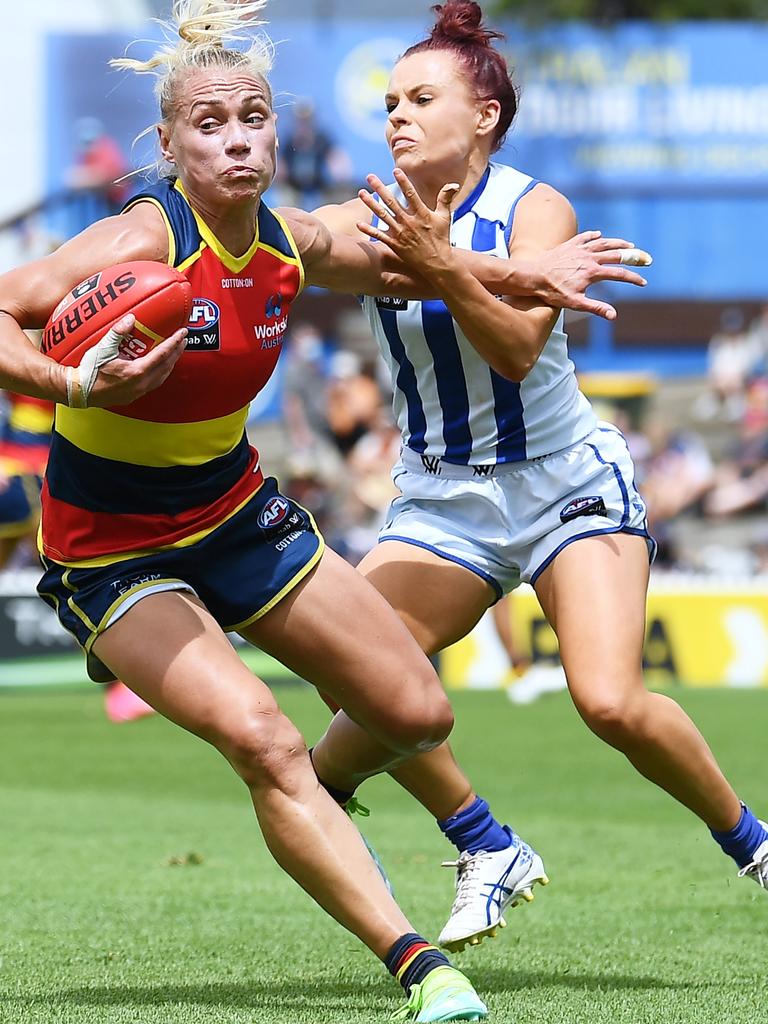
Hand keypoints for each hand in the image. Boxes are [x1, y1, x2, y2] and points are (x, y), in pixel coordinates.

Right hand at [73, 314, 186, 407]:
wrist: (79, 391)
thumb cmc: (89, 371)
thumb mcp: (103, 348)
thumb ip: (118, 332)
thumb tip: (131, 318)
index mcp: (137, 371)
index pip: (163, 354)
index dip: (174, 342)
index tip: (182, 332)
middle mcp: (142, 384)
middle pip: (167, 366)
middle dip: (177, 352)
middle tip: (183, 340)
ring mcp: (139, 391)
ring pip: (162, 376)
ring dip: (170, 363)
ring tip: (175, 352)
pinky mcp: (134, 395)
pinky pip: (154, 383)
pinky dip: (161, 372)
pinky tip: (159, 366)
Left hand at [356, 168, 459, 271]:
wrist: (437, 263)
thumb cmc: (441, 239)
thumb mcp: (445, 218)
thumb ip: (445, 199)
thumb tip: (453, 184)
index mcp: (421, 214)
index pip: (410, 194)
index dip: (403, 182)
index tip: (395, 170)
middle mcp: (409, 222)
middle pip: (391, 202)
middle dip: (379, 188)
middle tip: (369, 176)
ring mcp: (400, 233)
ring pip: (382, 215)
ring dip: (370, 204)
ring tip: (361, 193)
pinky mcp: (395, 245)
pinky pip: (379, 236)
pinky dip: (369, 230)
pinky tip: (358, 223)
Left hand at [528, 232, 651, 320]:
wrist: (533, 275)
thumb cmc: (553, 292)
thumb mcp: (575, 303)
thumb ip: (596, 308)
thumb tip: (613, 316)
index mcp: (593, 272)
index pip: (619, 274)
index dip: (633, 279)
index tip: (643, 282)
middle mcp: (589, 257)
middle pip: (617, 255)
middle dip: (634, 257)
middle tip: (646, 258)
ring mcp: (579, 249)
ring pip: (604, 243)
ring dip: (618, 243)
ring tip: (629, 245)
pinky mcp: (569, 245)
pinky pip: (585, 237)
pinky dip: (594, 236)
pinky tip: (599, 235)